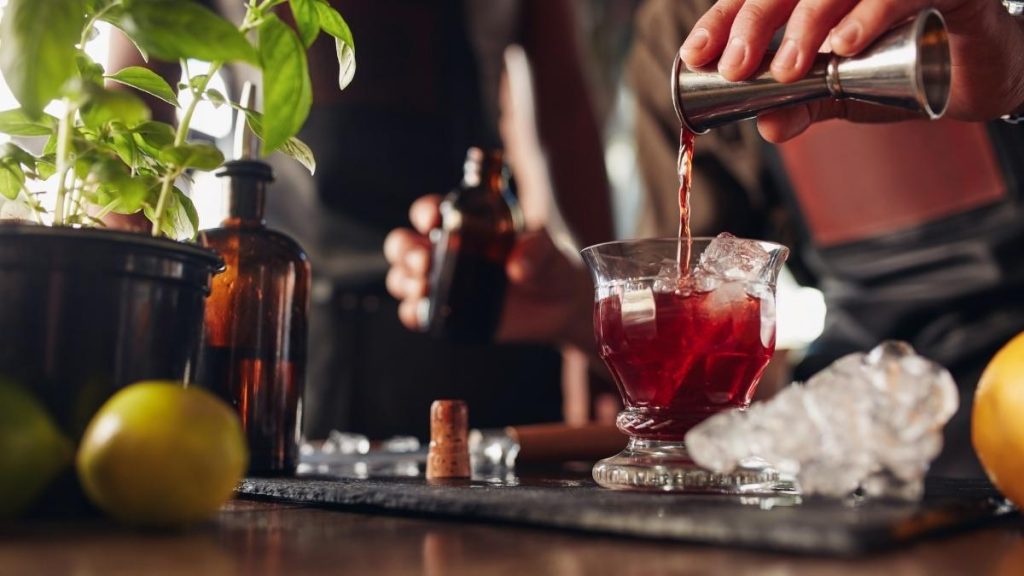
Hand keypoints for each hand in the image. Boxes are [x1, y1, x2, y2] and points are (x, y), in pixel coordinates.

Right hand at [383, 195, 594, 350]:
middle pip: (403, 244)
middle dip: (405, 250)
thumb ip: (538, 250)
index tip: (434, 218)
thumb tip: (517, 266)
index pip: (430, 212)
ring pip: (402, 278)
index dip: (425, 212)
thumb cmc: (551, 265)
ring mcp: (444, 284)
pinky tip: (423, 313)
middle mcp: (446, 252)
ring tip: (424, 285)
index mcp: (464, 224)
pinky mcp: (447, 314)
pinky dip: (413, 313)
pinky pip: (417, 314)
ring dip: (404, 281)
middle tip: (424, 260)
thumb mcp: (550, 251)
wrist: (560, 305)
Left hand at [679, 0, 1023, 140]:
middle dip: (753, 22)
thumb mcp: (843, 93)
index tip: (698, 55)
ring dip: (806, 21)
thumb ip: (804, 104)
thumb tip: (766, 127)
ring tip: (787, 67)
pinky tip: (845, 46)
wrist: (979, 70)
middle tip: (735, 66)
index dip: (723, 21)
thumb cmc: (907, 66)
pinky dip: (870, 16)